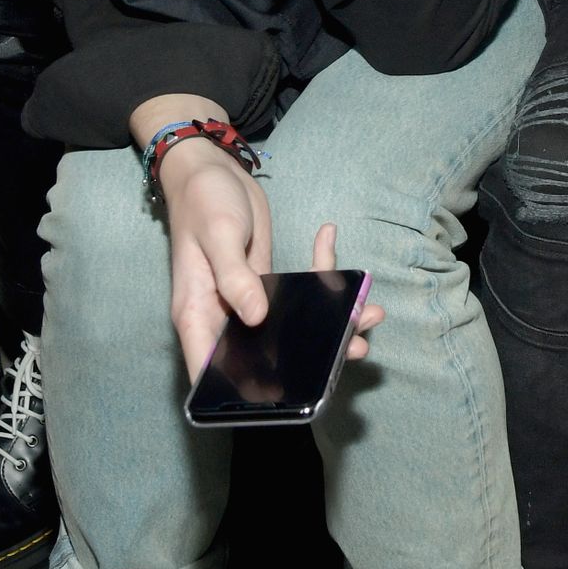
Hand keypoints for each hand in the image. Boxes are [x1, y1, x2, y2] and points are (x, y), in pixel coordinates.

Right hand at [158, 139, 384, 379]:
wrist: (210, 167)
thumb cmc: (202, 200)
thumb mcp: (219, 236)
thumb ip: (235, 277)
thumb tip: (257, 318)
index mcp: (198, 314)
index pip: (211, 370)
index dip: (241, 395)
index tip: (286, 400)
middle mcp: (223, 316)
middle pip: (263, 356)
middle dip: (310, 357)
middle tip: (355, 348)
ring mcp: (246, 301)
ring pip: (290, 328)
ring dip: (331, 321)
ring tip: (369, 313)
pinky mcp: (266, 283)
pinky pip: (299, 292)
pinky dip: (323, 275)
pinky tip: (338, 254)